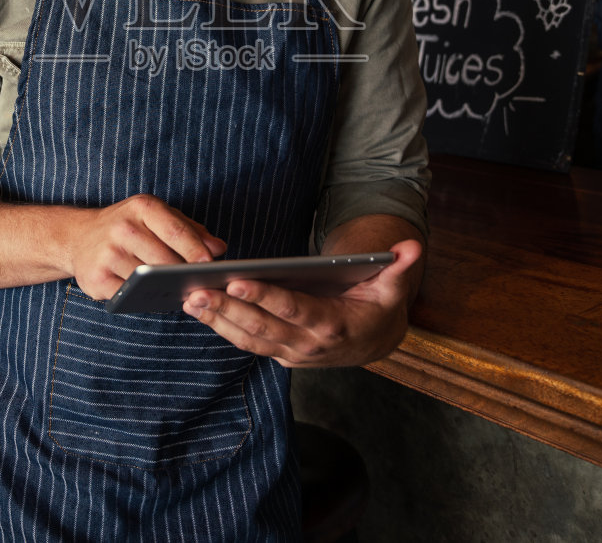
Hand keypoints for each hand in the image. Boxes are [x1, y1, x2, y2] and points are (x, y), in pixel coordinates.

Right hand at [65, 194, 225, 300]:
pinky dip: (144, 298)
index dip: (194, 249)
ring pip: (148, 280)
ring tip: (182, 292)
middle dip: (184, 275)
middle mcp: (123, 228)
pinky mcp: (96, 279)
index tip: (210, 265)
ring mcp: (107, 254)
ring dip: (166, 289)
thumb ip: (190, 229)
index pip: (174, 230)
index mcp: (142, 208)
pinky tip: (154, 296)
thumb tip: (220, 248)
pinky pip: (129, 294)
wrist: (78, 237)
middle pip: (163, 260)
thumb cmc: (128, 226)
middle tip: (201, 285)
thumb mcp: (157, 216)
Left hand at [181, 238, 422, 367]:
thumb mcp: (393, 287)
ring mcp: (292, 354)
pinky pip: (247, 342)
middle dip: (227, 310)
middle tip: (196, 291)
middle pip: (261, 327)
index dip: (265, 297)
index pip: (293, 310)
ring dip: (218, 321)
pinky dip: (222, 327)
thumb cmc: (379, 306)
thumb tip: (412, 246)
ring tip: (189, 298)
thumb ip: (400, 268)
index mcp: (333, 326)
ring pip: (248, 339)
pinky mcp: (280, 354)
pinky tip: (200, 309)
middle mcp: (308, 346)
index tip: (237, 281)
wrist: (375, 341)